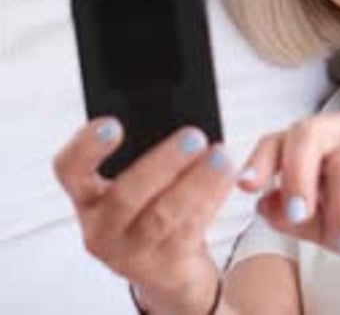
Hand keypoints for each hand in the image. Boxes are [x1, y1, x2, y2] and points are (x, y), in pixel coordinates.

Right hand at [54, 119, 235, 314]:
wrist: (169, 265)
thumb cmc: (150, 204)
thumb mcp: (138, 179)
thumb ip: (144, 150)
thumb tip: (179, 117)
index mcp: (87, 195)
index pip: (69, 169)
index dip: (86, 146)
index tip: (113, 124)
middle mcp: (101, 227)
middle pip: (125, 195)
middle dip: (162, 163)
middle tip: (193, 136)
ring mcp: (130, 252)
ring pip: (163, 216)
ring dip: (197, 182)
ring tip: (221, 156)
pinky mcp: (164, 266)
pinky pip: (189, 229)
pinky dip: (211, 200)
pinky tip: (227, 178)